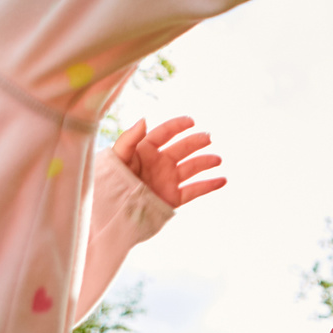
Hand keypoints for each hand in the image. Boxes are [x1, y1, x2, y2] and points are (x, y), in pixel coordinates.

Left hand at [111, 116, 225, 208]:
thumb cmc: (109, 183)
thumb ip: (129, 138)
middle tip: (208, 138)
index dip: (178, 125)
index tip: (191, 121)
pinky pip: (194, 190)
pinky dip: (209, 185)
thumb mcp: (117, 158)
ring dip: (206, 162)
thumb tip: (145, 119)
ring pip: (191, 167)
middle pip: (182, 148)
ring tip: (217, 159)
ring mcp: (167, 180)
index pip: (165, 133)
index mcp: (145, 151)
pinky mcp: (172, 198)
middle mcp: (159, 163)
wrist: (110, 214)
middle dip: (197, 142)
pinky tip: (222, 180)